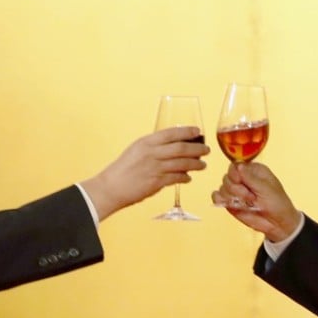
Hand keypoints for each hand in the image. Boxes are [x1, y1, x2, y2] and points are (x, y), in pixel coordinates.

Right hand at [81, 126, 207, 220]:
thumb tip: (172, 148)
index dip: (187, 131)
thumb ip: (153, 148)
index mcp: (146, 142)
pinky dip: (185, 177)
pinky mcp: (157, 182)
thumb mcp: (136, 150)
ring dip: (195, 164)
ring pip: (182, 163)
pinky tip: (188, 178)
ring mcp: (155, 168)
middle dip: (197, 148)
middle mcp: (152, 153)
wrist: (111, 187)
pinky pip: (177, 178)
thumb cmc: (122, 170)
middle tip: (206, 150)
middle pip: (181, 148)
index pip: (171, 133)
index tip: (198, 131)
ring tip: (202, 165)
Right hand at [211, 161, 301, 242]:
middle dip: (236, 189)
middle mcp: (243, 179)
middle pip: (227, 177)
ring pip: (222, 187)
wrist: (277, 223)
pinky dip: (220, 200)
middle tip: (251, 198)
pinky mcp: (231, 202)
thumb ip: (251, 178)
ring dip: (232, 197)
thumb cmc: (277, 204)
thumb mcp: (266, 189)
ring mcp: (236, 191)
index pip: (236, 165)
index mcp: (254, 171)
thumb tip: (238, 165)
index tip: (241, 182)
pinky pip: (217, 197)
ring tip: (246, 204)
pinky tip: (229, 204)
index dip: (235, 174)